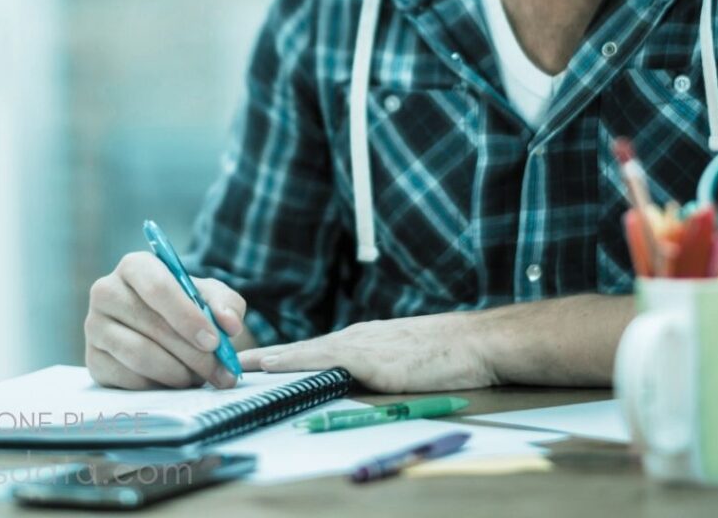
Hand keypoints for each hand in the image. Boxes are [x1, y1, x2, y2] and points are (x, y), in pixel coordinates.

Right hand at [85, 252, 245, 389]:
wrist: (161, 328)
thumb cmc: (186, 306)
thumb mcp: (210, 296)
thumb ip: (226, 304)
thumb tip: (229, 325)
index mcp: (135, 266)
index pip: (158, 287)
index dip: (187, 316)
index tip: (214, 341)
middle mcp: (106, 291)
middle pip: (152, 325)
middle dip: (192, 353)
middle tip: (219, 372)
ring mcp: (94, 327)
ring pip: (139, 355)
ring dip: (177, 372)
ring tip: (199, 377)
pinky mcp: (92, 360)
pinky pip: (128, 379)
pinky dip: (159, 385)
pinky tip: (175, 381)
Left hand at [238, 312, 495, 392]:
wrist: (474, 342)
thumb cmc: (446, 352)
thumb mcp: (404, 355)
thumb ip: (379, 364)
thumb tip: (361, 380)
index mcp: (365, 339)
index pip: (318, 347)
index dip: (289, 354)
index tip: (262, 360)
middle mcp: (359, 338)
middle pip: (307, 347)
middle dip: (275, 355)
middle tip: (243, 360)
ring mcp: (365, 347)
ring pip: (311, 350)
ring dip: (280, 358)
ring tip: (251, 363)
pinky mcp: (373, 360)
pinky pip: (328, 361)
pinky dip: (301, 362)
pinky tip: (283, 367)